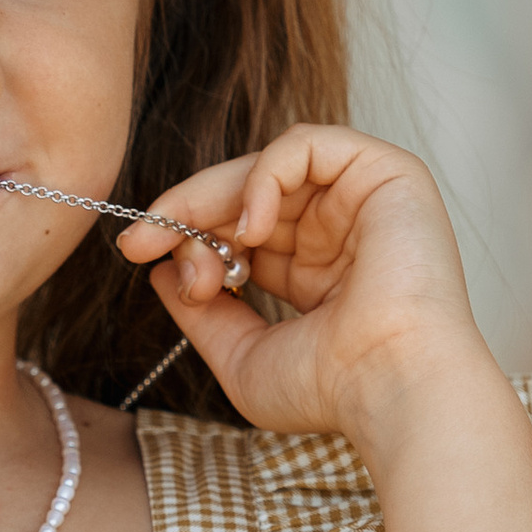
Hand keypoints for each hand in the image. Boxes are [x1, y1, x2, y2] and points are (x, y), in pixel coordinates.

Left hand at [115, 130, 487, 451]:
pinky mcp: (386, 172)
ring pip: (268, 165)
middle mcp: (341, 231)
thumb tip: (163, 271)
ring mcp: (363, 200)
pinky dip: (265, 173)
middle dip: (187, 212)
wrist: (392, 386)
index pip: (238, 231)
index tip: (139, 253)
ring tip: (198, 244)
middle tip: (141, 238)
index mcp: (317, 273)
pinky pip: (307, 143)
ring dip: (217, 199)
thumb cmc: (332, 388)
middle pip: (246, 193)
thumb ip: (204, 314)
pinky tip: (251, 225)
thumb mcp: (243, 354)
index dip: (188, 235)